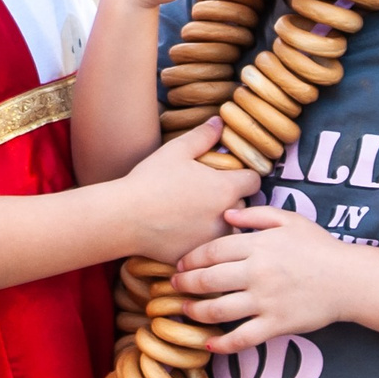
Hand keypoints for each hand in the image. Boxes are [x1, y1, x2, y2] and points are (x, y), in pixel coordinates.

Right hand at [116, 119, 260, 261]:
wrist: (124, 217)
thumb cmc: (150, 180)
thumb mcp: (176, 150)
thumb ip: (203, 135)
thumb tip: (220, 121)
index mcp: (225, 188)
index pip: (253, 181)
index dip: (244, 176)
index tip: (230, 176)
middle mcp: (226, 216)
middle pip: (244, 206)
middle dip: (232, 200)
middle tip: (209, 195)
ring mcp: (213, 239)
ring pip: (230, 230)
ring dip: (222, 223)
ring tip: (199, 216)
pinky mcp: (199, 255)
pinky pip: (210, 248)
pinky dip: (203, 241)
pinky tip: (185, 233)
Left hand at [171, 204, 355, 351]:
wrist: (349, 279)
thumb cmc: (319, 247)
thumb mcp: (290, 220)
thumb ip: (257, 216)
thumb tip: (227, 214)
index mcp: (259, 245)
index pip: (213, 251)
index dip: (191, 259)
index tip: (180, 265)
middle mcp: (257, 273)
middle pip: (209, 280)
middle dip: (185, 284)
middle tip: (172, 287)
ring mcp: (266, 301)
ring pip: (219, 310)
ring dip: (195, 311)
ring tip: (184, 310)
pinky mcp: (276, 324)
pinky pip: (242, 338)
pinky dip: (222, 344)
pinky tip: (209, 344)